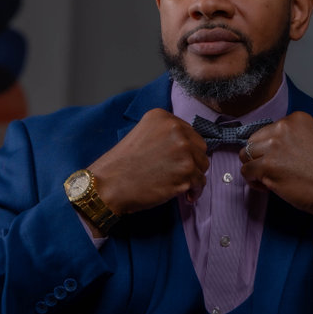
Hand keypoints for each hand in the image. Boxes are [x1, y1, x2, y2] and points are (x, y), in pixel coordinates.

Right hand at [87, 109, 208, 214]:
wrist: (109, 185)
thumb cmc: (122, 165)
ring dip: (194, 177)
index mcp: (163, 118)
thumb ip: (164, 135)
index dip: (186, 149)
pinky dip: (195, 191)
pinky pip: (200, 182)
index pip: (189, 132)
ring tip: (182, 185)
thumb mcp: (141, 135)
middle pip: (200, 147)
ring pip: (203, 165)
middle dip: (193, 161)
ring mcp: (183, 151)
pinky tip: (186, 195)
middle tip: (180, 173)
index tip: (180, 160)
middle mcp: (176, 130)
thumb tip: (188, 146)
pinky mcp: (186, 173)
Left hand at [239, 112, 312, 232]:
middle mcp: (283, 128)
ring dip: (254, 169)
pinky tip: (268, 187)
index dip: (269, 148)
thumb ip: (289, 139)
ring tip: (269, 179)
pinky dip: (253, 181)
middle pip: (252, 141)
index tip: (281, 161)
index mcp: (296, 119)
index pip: (266, 131)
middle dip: (258, 158)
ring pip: (245, 156)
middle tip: (273, 172)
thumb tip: (263, 150)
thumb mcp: (311, 141)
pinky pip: (246, 172)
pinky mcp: (267, 166)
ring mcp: (274, 146)